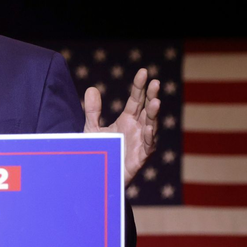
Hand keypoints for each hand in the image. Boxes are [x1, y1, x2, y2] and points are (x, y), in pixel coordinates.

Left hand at [83, 68, 158, 185]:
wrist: (100, 174)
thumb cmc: (100, 151)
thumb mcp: (92, 129)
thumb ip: (93, 111)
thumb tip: (91, 88)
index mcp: (127, 119)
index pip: (136, 99)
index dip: (140, 86)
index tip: (143, 71)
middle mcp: (138, 128)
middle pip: (147, 108)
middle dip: (152, 96)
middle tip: (155, 82)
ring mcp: (141, 141)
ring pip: (151, 125)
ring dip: (153, 114)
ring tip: (156, 102)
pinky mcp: (141, 156)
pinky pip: (148, 145)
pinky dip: (149, 136)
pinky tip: (149, 127)